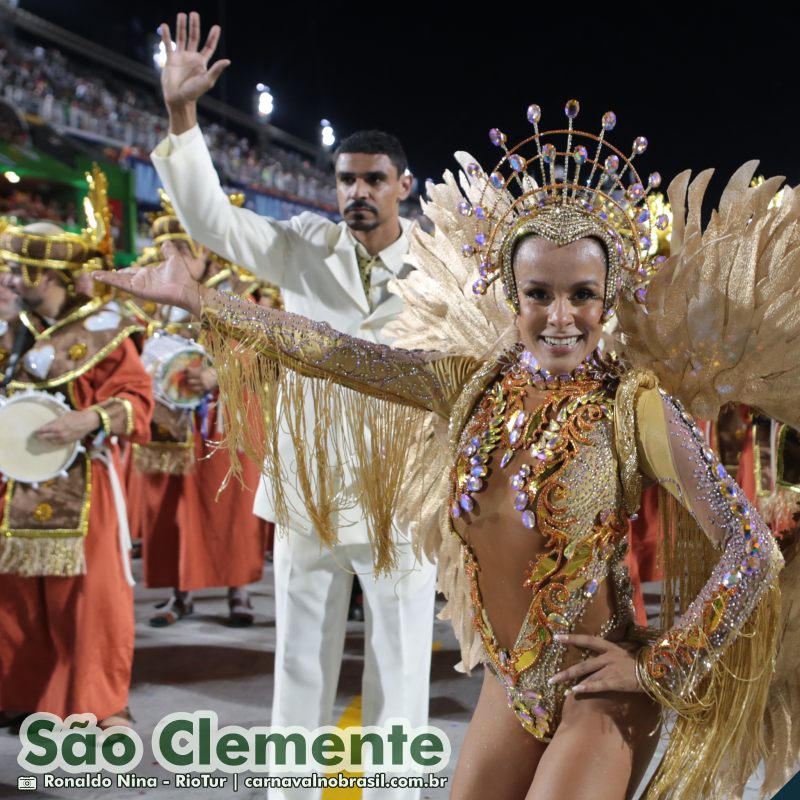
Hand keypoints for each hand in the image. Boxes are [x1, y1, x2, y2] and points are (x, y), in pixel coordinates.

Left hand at [35, 409, 100, 444]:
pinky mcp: (68, 442)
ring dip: (47, 440)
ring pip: (51, 441)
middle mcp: (58, 434)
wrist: (87, 422)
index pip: (42, 430)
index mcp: (56, 426)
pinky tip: (52, 440)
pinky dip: (54, 442)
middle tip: (36, 436)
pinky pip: (58, 443)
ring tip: (44, 438)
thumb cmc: (75, 416)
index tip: (34, 432)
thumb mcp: (63, 416)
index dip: (37, 431)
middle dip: (39, 437)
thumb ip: (55, 421)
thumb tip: (48, 425)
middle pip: (45, 437)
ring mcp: (63, 439)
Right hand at [93, 242, 209, 315]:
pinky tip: (100, 277)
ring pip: (118, 281)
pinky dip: (110, 280)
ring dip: (106, 278)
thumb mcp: (174, 258)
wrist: (187, 288)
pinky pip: (121, 284)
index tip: (113, 271)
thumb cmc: (183, 277)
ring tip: (92, 275)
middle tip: (95, 275)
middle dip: (109, 277)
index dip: (121, 272)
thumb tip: (166, 242)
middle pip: (121, 278)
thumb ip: (168, 250)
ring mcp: (139, 286)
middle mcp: (142, 281)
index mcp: (148, 274)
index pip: (131, 272)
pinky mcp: (138, 290)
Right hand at [160, 11, 229, 129]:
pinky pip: (167, 45)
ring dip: (181, 26)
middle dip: (194, 26)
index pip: (209, 46)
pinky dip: (166, 35)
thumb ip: (216, 70)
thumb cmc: (194, 92)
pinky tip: (165, 26)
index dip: (213, 37)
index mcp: (202, 62)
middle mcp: (192, 58)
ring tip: (182, 14)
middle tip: (194, 13)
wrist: (179, 99)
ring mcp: (181, 58)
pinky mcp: (170, 60)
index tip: (217, 27)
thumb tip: (228, 60)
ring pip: (181, 38)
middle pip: (194, 38)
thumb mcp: (207, 81)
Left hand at [184, 366, 216, 392]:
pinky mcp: (205, 389)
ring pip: (191, 386)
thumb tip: (187, 369)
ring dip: (189, 384)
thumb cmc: (211, 371)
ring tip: (189, 383)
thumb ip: (196, 369)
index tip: (185, 372)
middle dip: (187, 379)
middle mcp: (201, 379)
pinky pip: (196, 390)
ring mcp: (203, 385)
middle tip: (186, 378)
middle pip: (189, 380)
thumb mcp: (204, 368)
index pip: (190, 373)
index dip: (186, 372)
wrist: (220, 377)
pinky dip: (193, 388)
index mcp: (200, 373)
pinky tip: (193, 386)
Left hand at [548, 634, 641, 693]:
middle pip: (582, 664)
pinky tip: (576, 691)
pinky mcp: (616, 681)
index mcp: (611, 647)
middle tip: (551, 678)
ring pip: (587, 676)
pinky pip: (598, 685)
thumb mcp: (629, 652)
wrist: (658, 670)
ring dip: (573, 683)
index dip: (572, 638)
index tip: (557, 637)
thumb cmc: (646, 662)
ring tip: (561, 688)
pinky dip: (586, 688)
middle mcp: (608, 657)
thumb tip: (608, 654)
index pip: (588, 640)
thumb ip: (616, 653)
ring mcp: (611, 669)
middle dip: (566, 672)